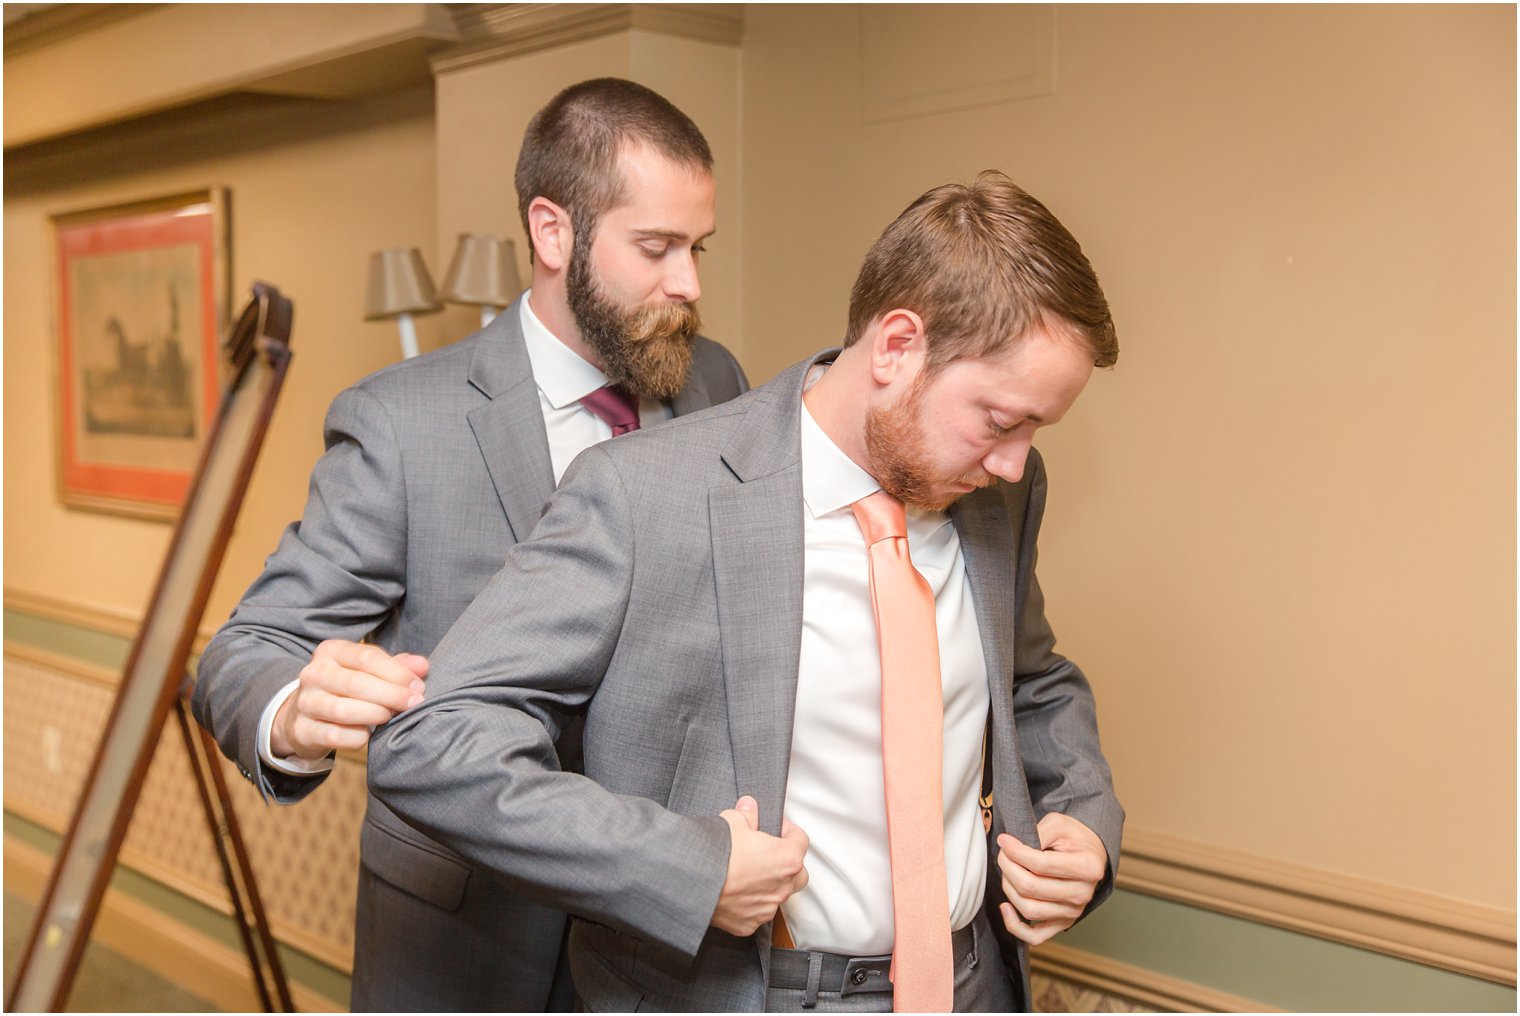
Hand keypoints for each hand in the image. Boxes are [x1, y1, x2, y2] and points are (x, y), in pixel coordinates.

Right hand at [271, 640, 428, 759]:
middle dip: (392, 695)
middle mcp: (314, 673)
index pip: (367, 657)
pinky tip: (368, 734)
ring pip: (343, 710)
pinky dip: (357, 737)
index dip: (397, 673)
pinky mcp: (302, 730)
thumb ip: (397, 666)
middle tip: (413, 704)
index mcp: (331, 651)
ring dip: (375, 714)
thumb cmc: (347, 688)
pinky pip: (335, 736)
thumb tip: (423, 666)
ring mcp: (305, 702)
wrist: (304, 714)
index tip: (418, 687)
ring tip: (390, 716)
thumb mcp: (369, 670)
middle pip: (357, 683)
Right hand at [710, 795, 809, 935]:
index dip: (787, 829)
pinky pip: (756, 912)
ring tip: (748, 872)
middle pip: (798, 873)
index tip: (774, 827)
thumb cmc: (716, 852)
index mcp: (787, 859)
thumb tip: (749, 808)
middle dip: (787, 862)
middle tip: (768, 851)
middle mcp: (782, 888)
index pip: (801, 840)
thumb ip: (747, 814)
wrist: (691, 882)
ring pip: (778, 895)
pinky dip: (750, 902)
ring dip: (769, 884)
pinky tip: (734, 891)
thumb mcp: (732, 820)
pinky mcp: (748, 924)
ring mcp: (766, 909)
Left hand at [995, 812, 1106, 945]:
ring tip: (1007, 870)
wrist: (1089, 854)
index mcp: (1087, 867)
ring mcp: (1073, 912)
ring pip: (1028, 909)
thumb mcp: (1058, 824)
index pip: (1040, 864)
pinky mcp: (1062, 924)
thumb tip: (1011, 847)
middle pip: (1031, 887)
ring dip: (1008, 888)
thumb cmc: (1073, 838)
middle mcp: (1083, 894)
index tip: (1004, 841)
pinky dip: (1015, 926)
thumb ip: (1037, 833)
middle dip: (1008, 867)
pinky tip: (1005, 907)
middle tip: (1004, 853)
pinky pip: (1034, 936)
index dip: (1015, 851)